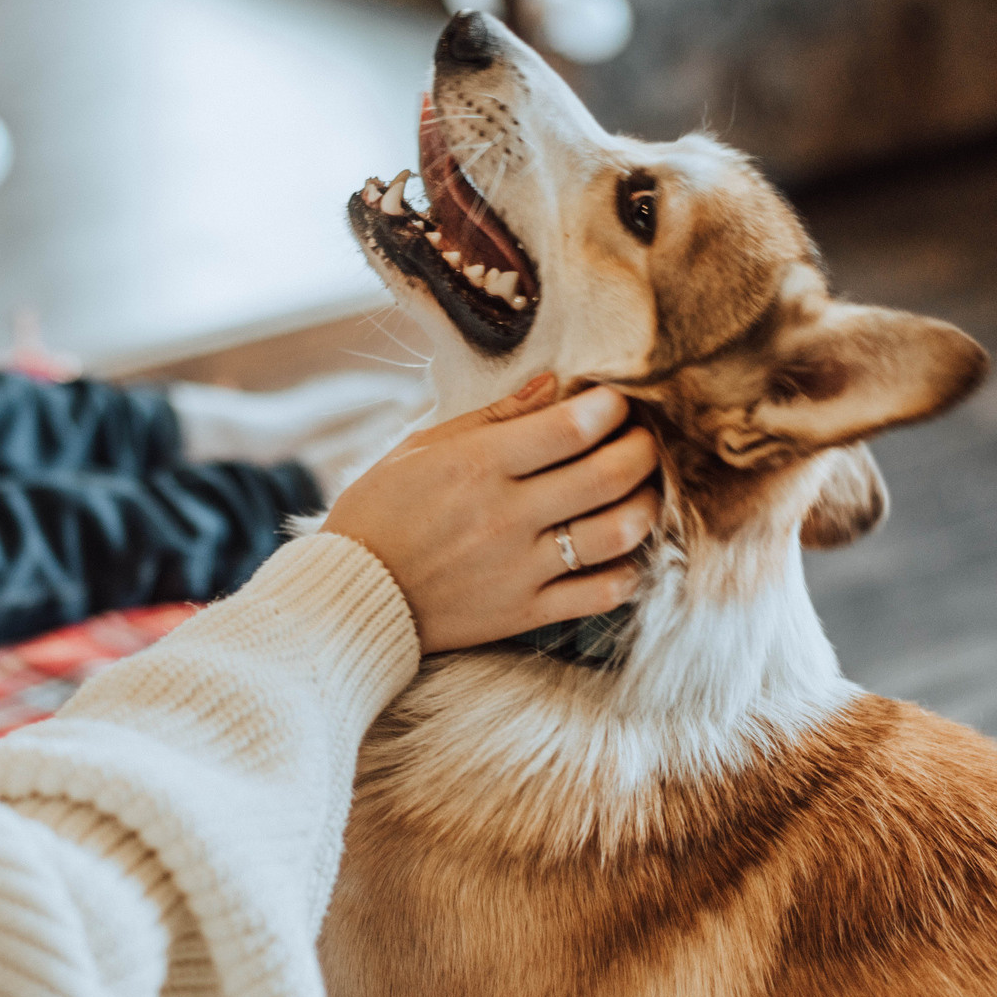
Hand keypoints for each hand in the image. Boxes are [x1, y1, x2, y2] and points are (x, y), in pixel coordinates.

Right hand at [322, 376, 661, 653]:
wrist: (350, 595)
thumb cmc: (382, 511)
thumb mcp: (422, 448)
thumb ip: (493, 417)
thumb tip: (554, 383)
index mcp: (478, 465)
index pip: (571, 427)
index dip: (610, 408)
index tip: (616, 403)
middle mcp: (506, 515)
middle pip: (608, 475)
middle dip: (642, 449)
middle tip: (643, 440)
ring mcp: (520, 568)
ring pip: (617, 533)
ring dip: (645, 506)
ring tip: (641, 491)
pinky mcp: (525, 613)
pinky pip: (601, 594)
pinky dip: (627, 571)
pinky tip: (621, 551)